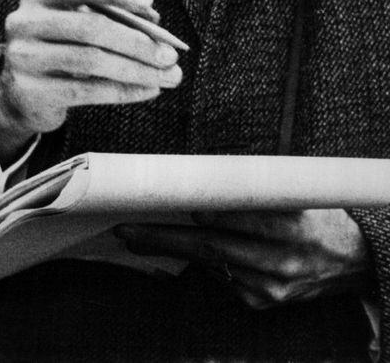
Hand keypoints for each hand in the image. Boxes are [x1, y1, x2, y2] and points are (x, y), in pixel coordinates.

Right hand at [0, 0, 181, 159]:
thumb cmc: (62, 48)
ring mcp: (24, 57)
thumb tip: (153, 20)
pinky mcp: (31, 91)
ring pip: (91, 59)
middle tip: (170, 54)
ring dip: (137, 69)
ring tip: (168, 76)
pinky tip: (147, 90)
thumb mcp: (76, 25)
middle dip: (136, 41)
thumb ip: (108, 17)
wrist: (23, 92)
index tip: (149, 2)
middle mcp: (24, 22)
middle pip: (89, 26)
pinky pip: (87, 91)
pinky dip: (124, 90)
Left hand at [116, 208, 372, 308]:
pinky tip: (182, 251)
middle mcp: (281, 262)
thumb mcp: (291, 197)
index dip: (204, 214)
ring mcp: (270, 287)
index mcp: (291, 229)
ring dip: (171, 251)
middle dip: (164, 239)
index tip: (170, 206)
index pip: (238, 222)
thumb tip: (197, 178)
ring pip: (211, 265)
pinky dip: (201, 262)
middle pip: (212, 249)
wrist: (351, 260)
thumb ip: (250, 191)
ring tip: (138, 238)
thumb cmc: (313, 215)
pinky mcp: (262, 302)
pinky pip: (221, 278)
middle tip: (128, 230)